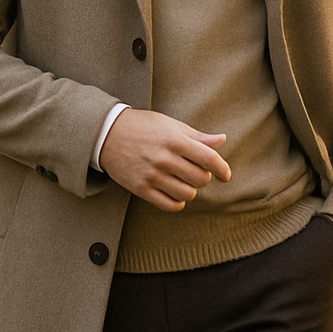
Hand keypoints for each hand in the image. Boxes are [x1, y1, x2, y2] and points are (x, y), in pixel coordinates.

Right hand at [99, 109, 230, 210]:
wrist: (107, 134)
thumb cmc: (143, 127)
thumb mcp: (171, 126)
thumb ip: (197, 136)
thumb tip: (222, 140)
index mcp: (175, 140)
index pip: (209, 159)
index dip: (222, 169)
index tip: (225, 175)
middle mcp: (164, 159)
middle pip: (200, 179)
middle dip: (204, 178)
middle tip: (196, 172)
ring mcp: (152, 175)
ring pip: (187, 194)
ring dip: (191, 190)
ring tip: (184, 181)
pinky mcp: (141, 189)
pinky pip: (170, 205)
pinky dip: (178, 202)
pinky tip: (175, 193)